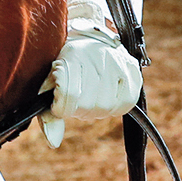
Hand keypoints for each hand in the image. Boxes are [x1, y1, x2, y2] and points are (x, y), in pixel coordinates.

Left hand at [40, 28, 141, 146]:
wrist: (89, 38)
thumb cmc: (64, 65)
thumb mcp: (49, 85)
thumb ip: (48, 115)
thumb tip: (54, 142)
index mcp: (73, 56)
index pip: (69, 96)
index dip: (60, 107)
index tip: (57, 99)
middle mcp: (98, 57)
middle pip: (87, 106)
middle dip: (77, 108)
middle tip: (76, 94)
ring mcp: (118, 63)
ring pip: (105, 107)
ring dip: (95, 107)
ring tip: (91, 93)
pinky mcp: (133, 71)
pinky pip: (125, 103)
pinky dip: (114, 105)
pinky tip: (106, 94)